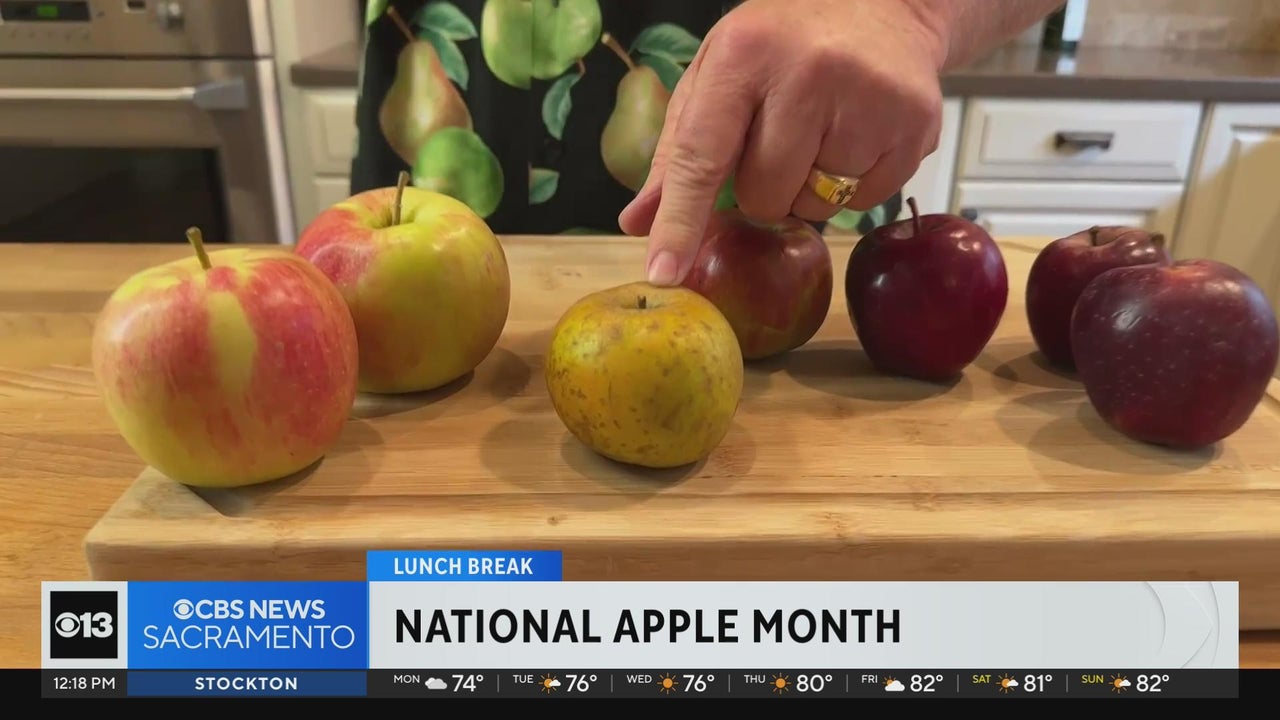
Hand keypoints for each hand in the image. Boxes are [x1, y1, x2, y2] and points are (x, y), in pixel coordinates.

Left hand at [618, 0, 948, 286]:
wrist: (886, 2)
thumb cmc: (785, 42)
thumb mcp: (719, 73)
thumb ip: (677, 151)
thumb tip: (638, 223)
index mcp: (746, 53)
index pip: (702, 156)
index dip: (680, 220)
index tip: (663, 271)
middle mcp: (810, 72)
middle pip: (764, 196)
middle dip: (764, 189)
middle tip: (780, 141)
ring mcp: (870, 100)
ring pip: (816, 207)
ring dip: (809, 189)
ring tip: (823, 132)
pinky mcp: (916, 126)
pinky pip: (864, 204)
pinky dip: (853, 186)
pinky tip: (857, 135)